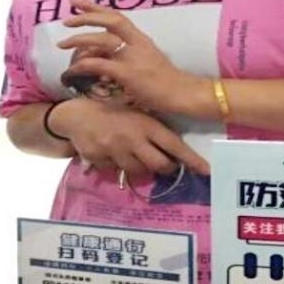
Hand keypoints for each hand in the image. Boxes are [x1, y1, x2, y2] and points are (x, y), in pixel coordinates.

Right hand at [49, 97, 209, 176]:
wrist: (76, 114)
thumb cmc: (110, 110)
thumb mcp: (134, 113)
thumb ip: (151, 130)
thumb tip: (173, 152)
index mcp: (145, 124)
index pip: (174, 145)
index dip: (192, 160)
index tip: (207, 170)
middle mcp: (133, 139)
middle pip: (160, 166)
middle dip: (166, 168)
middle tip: (165, 165)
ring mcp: (116, 151)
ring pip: (140, 172)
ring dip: (142, 168)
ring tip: (136, 157)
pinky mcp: (101, 160)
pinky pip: (117, 172)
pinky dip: (119, 167)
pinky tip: (112, 154)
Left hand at [57, 0, 211, 115]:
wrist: (183, 94)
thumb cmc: (165, 81)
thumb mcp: (146, 60)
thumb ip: (126, 54)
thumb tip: (103, 54)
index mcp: (140, 38)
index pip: (116, 16)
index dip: (96, 7)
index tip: (78, 0)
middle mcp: (136, 42)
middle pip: (109, 20)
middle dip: (85, 17)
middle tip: (66, 19)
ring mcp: (132, 57)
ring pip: (101, 41)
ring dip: (79, 40)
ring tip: (62, 44)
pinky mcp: (128, 73)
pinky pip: (99, 64)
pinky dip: (83, 65)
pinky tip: (73, 68)